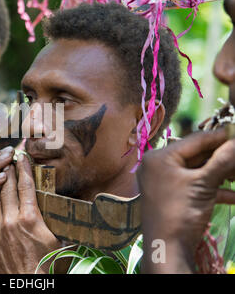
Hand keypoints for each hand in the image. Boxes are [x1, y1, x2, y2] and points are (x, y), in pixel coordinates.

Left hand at [0, 154, 60, 273]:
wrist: (27, 282)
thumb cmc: (47, 262)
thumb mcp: (55, 238)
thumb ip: (53, 219)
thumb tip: (59, 207)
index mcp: (30, 218)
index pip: (25, 186)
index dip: (23, 168)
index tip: (22, 155)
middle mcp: (11, 220)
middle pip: (7, 188)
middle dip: (8, 170)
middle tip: (8, 158)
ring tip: (0, 175)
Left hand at [137, 129, 234, 272]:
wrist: (167, 248)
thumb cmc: (180, 212)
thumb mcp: (204, 184)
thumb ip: (222, 160)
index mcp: (160, 157)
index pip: (196, 139)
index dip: (221, 137)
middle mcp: (159, 165)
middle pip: (199, 154)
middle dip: (224, 157)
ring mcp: (165, 180)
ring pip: (201, 170)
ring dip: (223, 173)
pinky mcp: (174, 195)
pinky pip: (197, 185)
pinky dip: (217, 188)